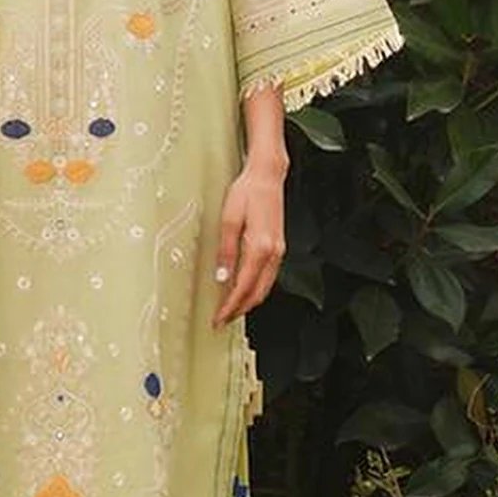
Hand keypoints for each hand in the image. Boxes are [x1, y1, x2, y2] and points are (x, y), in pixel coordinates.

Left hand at [212, 155, 287, 329]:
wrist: (267, 176)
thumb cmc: (247, 192)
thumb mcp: (229, 220)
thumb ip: (226, 251)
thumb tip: (222, 277)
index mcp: (260, 248)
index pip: (243, 287)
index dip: (230, 306)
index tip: (219, 318)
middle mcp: (273, 253)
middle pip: (257, 293)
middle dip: (240, 309)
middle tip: (223, 320)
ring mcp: (279, 251)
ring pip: (265, 287)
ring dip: (249, 301)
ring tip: (231, 309)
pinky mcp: (279, 247)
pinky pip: (268, 277)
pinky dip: (256, 289)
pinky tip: (245, 289)